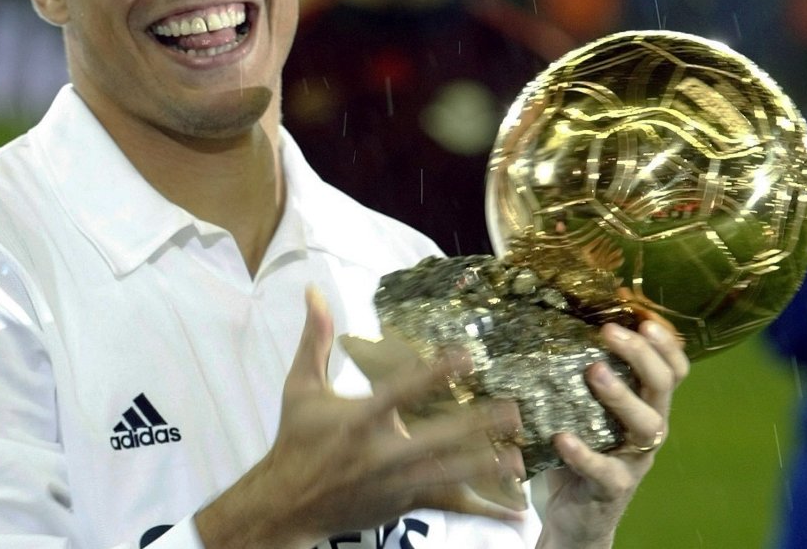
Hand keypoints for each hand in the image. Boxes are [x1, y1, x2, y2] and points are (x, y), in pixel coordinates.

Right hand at [195, 287, 524, 548]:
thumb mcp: (301, 386)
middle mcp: (380, 453)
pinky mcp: (402, 505)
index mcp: (359, 419)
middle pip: (437, 439)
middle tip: (513, 412)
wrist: (286, 503)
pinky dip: (481, 512)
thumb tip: (314, 290)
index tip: (467, 357)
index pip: (402, 391)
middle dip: (476, 427)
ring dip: (485, 467)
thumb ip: (315, 339)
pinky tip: (513, 516)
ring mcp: (394, 484)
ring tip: (520, 458)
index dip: (435, 374)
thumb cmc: (296, 438)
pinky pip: (446, 508)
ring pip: (447, 476)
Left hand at [538, 319, 689, 548]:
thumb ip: (574, 369)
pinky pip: (606, 471)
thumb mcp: (580, 404)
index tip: (639, 312)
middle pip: (661, 386)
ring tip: (593, 371)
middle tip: (610, 331)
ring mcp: (634, 459)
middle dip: (640, 354)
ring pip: (646, 425)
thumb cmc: (578, 444)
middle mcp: (648, 428)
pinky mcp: (612, 488)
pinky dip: (585, 453)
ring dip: (621, 395)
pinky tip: (562, 436)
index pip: (671, 367)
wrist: (575, 515)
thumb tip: (551, 314)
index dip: (664, 340)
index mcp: (645, 403)